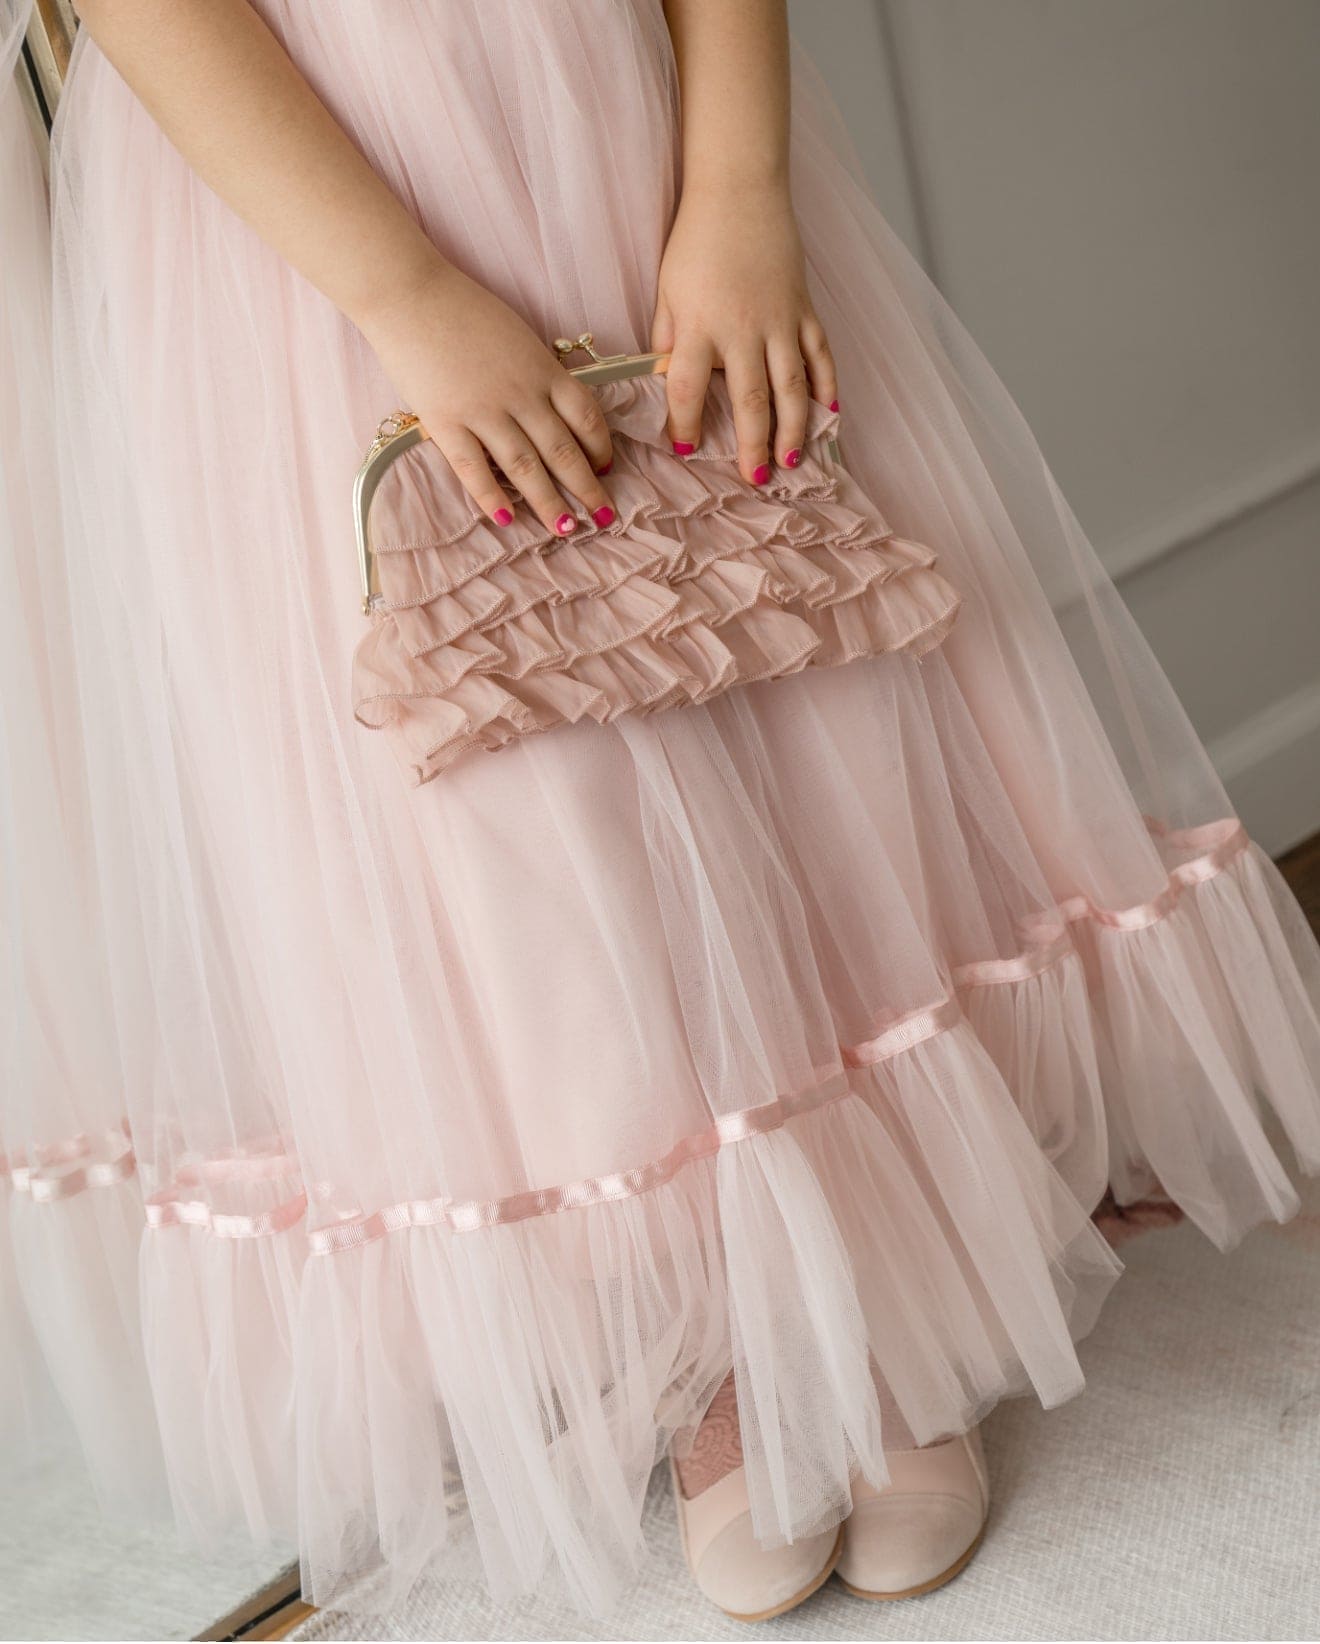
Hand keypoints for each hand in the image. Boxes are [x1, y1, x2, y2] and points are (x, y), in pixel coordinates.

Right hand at [362, 262, 615, 535]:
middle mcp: (521, 394)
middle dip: (586, 487)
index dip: (600, 447)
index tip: (606, 467)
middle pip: (563, 450)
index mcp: (543, 369)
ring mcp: (483, 411)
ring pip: (526, 467)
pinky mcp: (446, 422)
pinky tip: (507, 520)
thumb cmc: (462, 308)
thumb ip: (536, 371)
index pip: (586, 416)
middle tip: (604, 517)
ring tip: (565, 529)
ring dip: (549, 502)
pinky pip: (475, 470)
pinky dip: (492, 497)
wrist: (408, 292)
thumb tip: (553, 405)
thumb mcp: (516, 334)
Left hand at [651, 188, 836, 484]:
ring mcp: (780, 320)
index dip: (685, 425)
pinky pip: (820, 355)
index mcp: (699, 326)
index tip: (686, 451)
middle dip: (752, 444)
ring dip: (793, 428)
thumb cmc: (695, 241)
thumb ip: (668, 339)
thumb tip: (665, 381)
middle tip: (754, 478)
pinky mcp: (804, 309)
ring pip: (791, 386)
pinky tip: (830, 414)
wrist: (739, 189)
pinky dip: (827, 385)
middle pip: (749, 400)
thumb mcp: (667, 290)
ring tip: (792, 460)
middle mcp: (742, 329)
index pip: (686, 388)